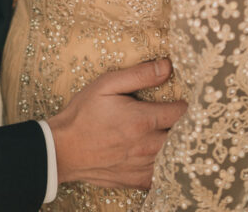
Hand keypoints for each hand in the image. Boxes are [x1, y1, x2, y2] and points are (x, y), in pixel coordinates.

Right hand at [47, 59, 186, 188]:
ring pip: (172, 157)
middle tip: (179, 116)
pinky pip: (159, 176)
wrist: (62, 148)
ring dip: (174, 146)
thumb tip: (167, 66)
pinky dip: (163, 166)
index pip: (179, 113)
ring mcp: (141, 166)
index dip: (184, 104)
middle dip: (183, 126)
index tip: (184, 98)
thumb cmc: (83, 113)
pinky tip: (156, 155)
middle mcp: (146, 146)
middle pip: (180, 137)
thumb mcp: (107, 84)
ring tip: (170, 134)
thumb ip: (139, 75)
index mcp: (142, 120)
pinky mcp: (134, 180)